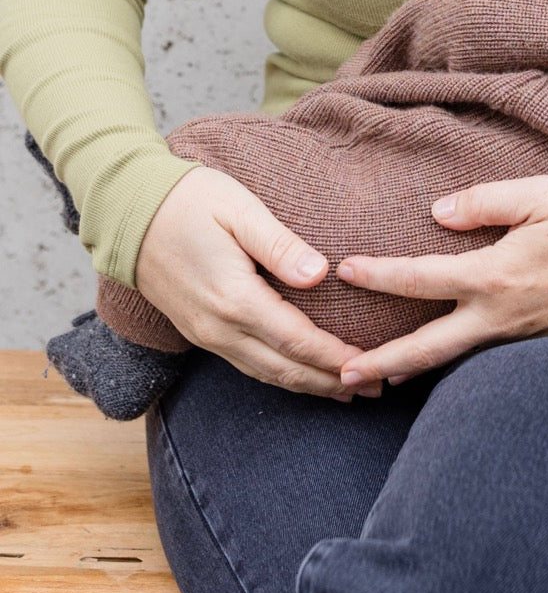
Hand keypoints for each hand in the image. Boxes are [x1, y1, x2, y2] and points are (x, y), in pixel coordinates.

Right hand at [134, 165, 355, 399]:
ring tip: (345, 391)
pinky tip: (299, 375)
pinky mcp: (198, 331)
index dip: (335, 356)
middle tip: (374, 389)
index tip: (370, 363)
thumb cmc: (190, 200)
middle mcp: (219, 326)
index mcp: (234, 297)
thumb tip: (320, 275)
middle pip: (284, 369)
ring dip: (307, 386)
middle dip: (330, 382)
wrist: (129, 210)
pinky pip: (246, 365)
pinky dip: (279, 376)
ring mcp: (205, 333)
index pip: (297, 340)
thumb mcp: (239, 209)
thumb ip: (281, 245)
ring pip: (264, 374)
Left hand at [334, 174, 547, 394]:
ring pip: (455, 358)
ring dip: (413, 367)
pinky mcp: (537, 341)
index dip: (380, 275)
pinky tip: (436, 361)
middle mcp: (502, 316)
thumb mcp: (541, 194)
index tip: (345, 271)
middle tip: (339, 375)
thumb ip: (485, 201)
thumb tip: (437, 212)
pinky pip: (483, 356)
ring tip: (376, 377)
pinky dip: (452, 362)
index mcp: (497, 275)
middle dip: (383, 360)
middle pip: (429, 346)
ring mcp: (520, 335)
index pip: (422, 278)